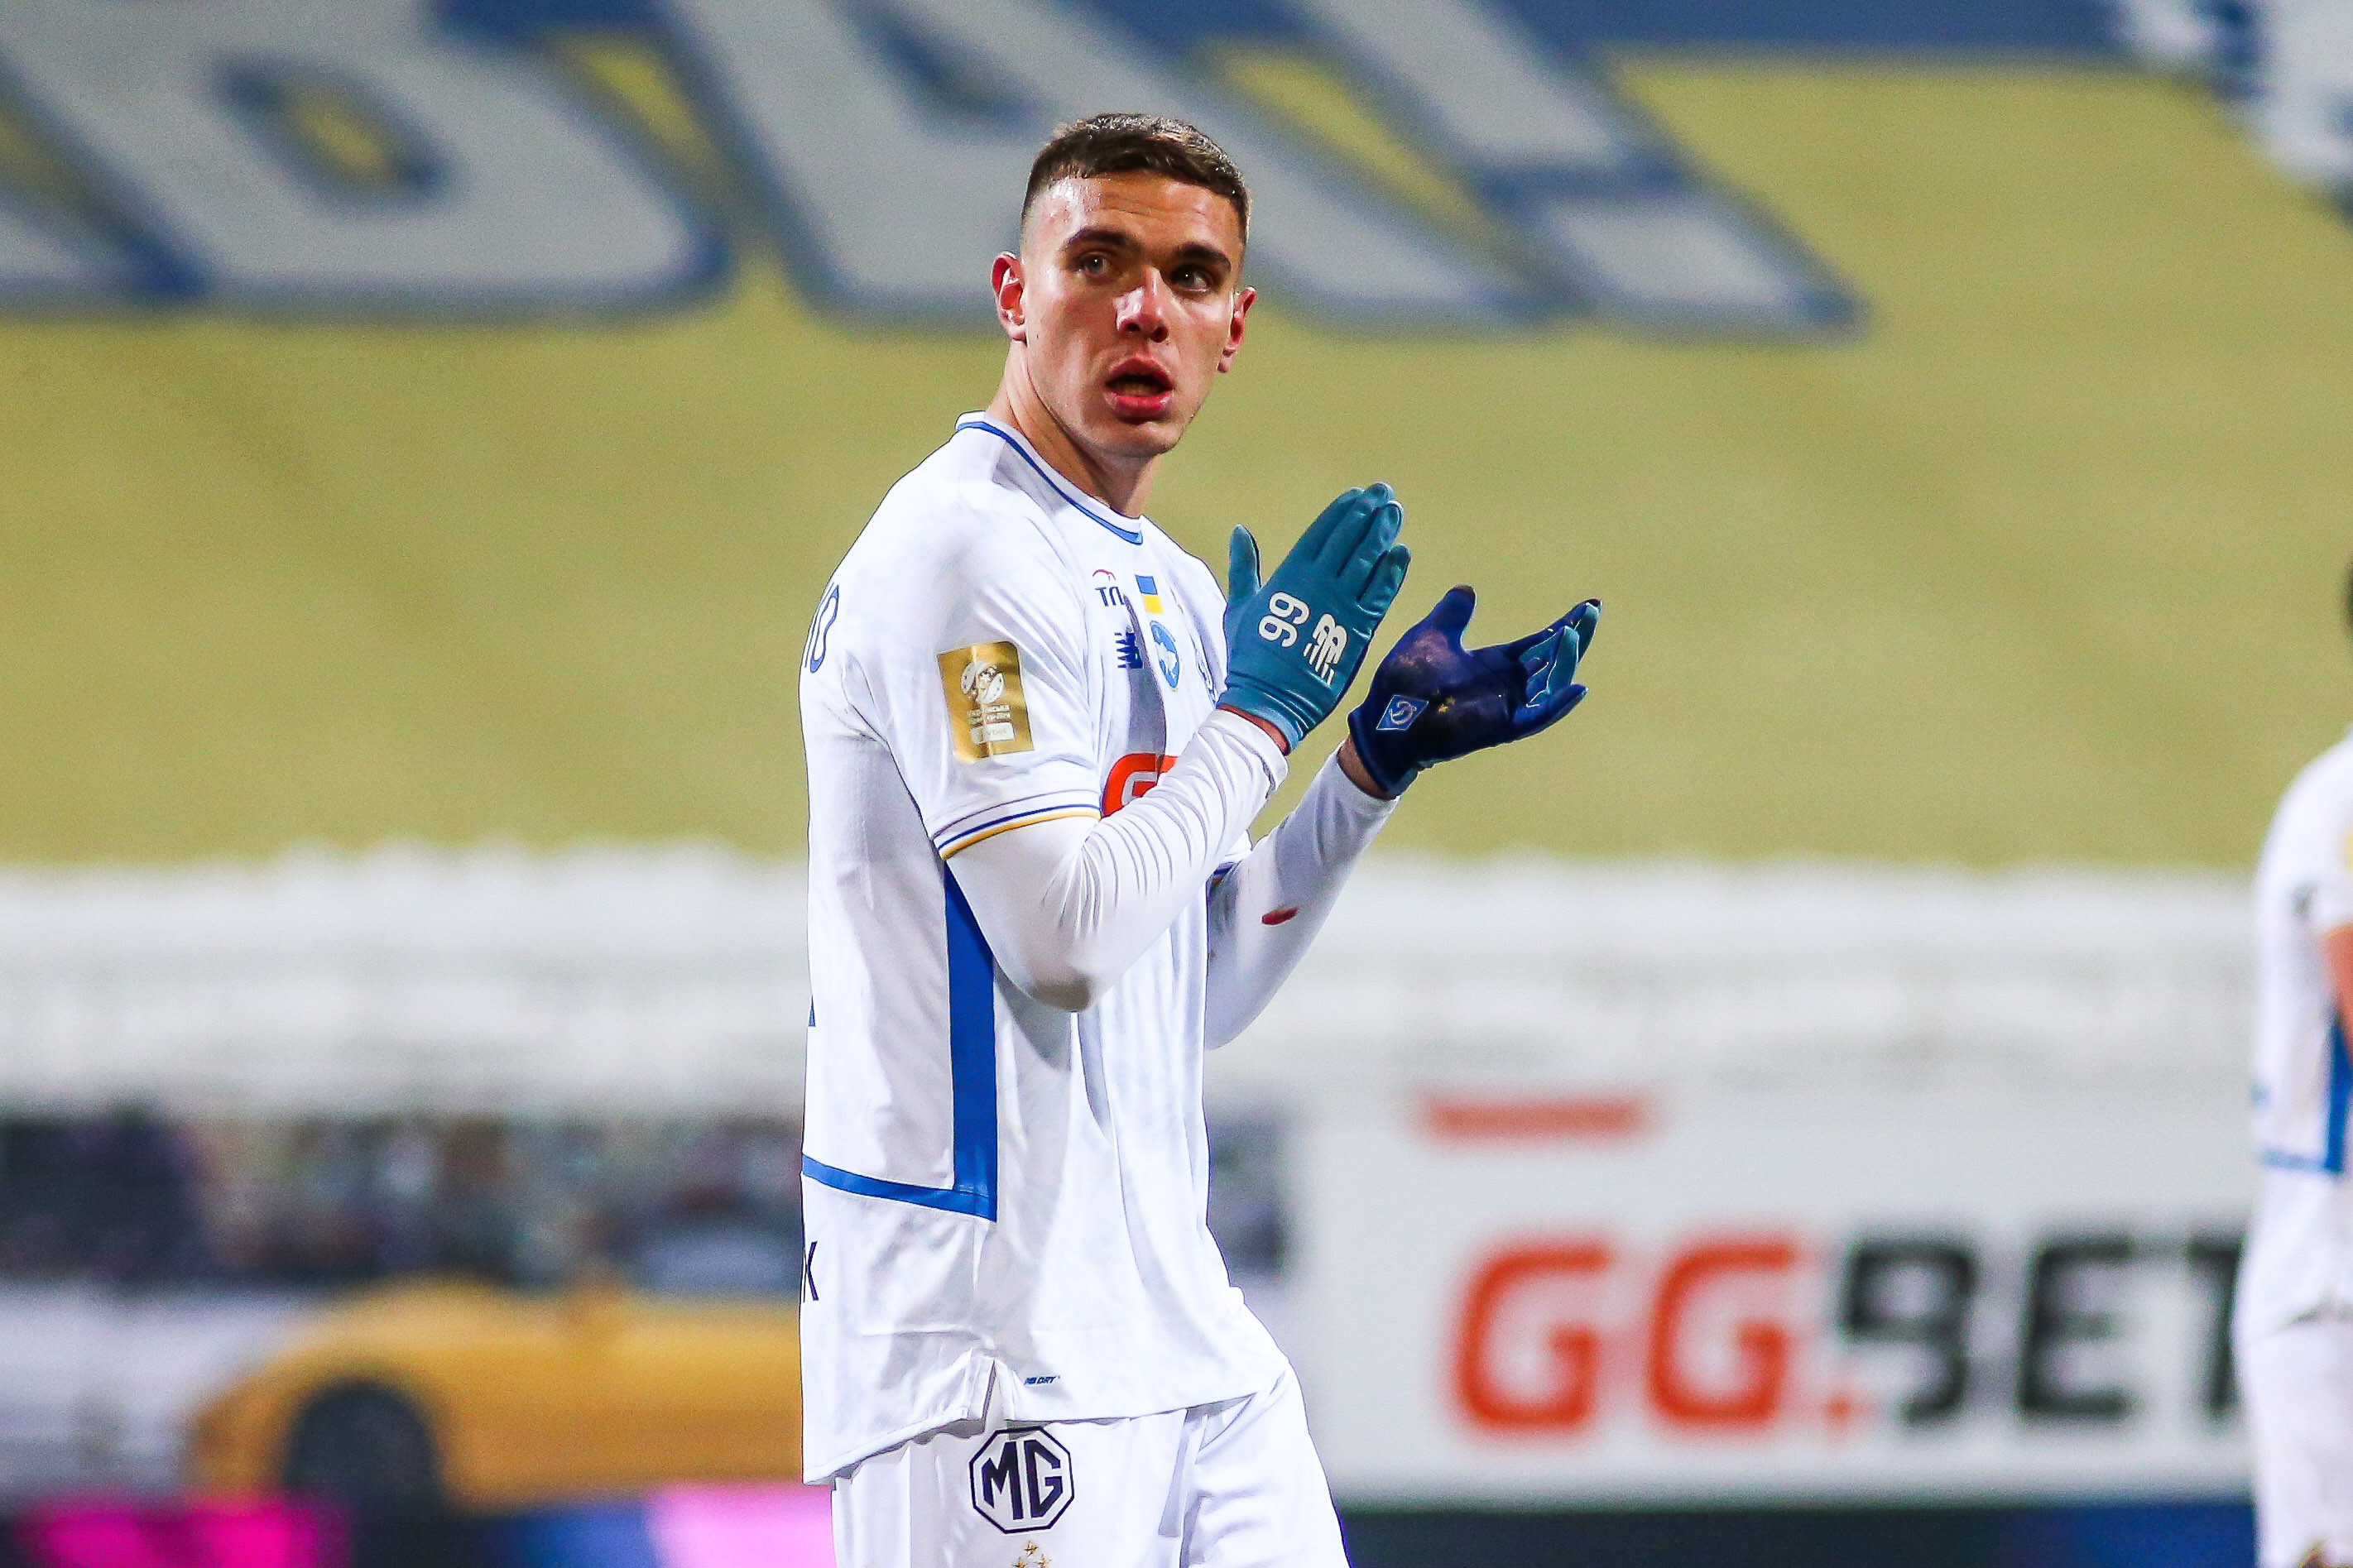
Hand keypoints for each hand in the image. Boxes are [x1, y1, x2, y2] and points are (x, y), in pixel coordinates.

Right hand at [1217, 486, 1409, 750]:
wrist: (1268, 700)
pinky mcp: (1358, 629)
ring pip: (1368, 561)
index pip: (1321, 533)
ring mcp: (1340, 606)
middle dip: (1368, 514)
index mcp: (1289, 575)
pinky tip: (1401, 553)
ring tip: (1394, 512)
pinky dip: (1392, 573)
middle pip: (1349, 540)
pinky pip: (1380, 594)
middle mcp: (1318, 584)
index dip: (1341, 511)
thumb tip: (1239, 531)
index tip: (1357, 495)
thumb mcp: (1240, 607)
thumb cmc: (1249, 657)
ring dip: (1383, 534)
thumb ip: (1243, 567)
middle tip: (1383, 493)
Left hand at [1343, 587, 1597, 795]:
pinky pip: (1537, 717)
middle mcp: (1507, 685)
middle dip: (1575, 635)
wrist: (1386, 715)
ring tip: (1575, 633)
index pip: (1539, 643)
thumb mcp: (1432, 635)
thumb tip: (1465, 588)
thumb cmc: (1405, 679)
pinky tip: (1577, 687)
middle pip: (1554, 659)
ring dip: (1566, 660)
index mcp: (1494, 664)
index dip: (1564, 625)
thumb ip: (1452, 615)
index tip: (1588, 606)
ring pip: (1551, 684)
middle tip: (1592, 611)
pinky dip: (1557, 705)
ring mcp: (1506, 706)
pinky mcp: (1501, 726)